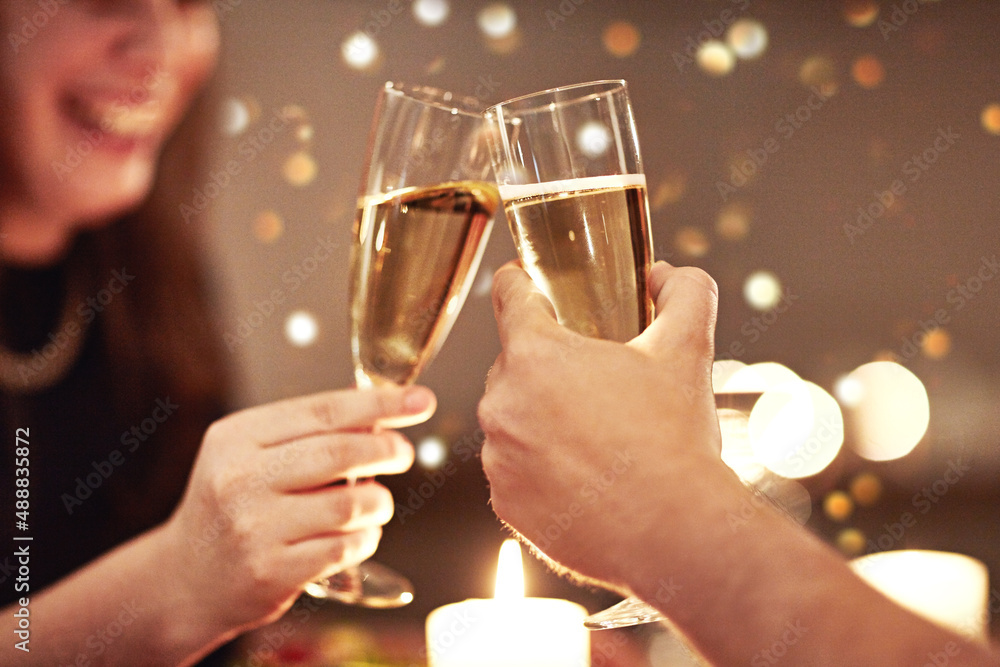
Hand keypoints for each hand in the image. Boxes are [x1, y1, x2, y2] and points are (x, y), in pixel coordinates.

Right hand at [160, 385, 434, 636]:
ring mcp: (254, 528)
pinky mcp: (271, 572)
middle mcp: (240, 479)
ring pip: (350, 503)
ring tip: (375, 502)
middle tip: (403, 454)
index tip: (420, 399)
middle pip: (340, 452)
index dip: (380, 404)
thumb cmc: (233, 505)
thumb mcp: (248, 454)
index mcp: (237, 437)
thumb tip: (380, 410)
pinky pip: (345, 547)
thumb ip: (305, 431)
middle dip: (387, 449)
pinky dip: (365, 538)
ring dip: (379, 501)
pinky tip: (359, 535)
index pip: (324, 410)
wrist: (185, 579)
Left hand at [478, 261, 727, 592]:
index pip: (509, 295)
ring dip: (541, 419)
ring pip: (512, 419)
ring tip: (596, 439)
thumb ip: (683, 293)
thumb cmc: (674, 441)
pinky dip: (539, 468)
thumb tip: (665, 276)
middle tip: (595, 383)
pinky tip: (583, 477)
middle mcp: (502, 403)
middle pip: (513, 363)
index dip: (520, 281)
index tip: (525, 280)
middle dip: (547, 366)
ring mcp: (498, 457)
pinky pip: (514, 469)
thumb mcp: (687, 350)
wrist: (673, 533)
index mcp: (535, 355)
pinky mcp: (504, 502)